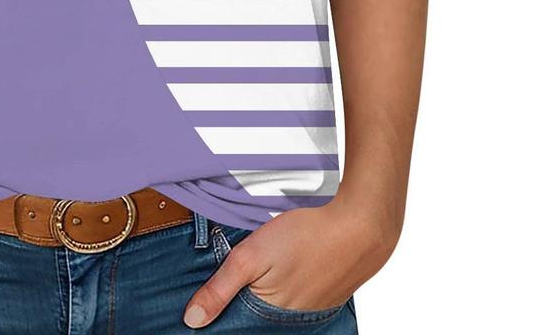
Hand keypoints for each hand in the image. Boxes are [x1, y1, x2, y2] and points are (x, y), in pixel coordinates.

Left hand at [183, 198, 397, 327]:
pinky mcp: (324, 300)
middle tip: (236, 280)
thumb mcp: (250, 257)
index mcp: (270, 319)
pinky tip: (284, 270)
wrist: (359, 228)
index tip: (207, 305)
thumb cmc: (306, 238)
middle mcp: (291, 324)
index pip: (236, 327)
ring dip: (262, 297)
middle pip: (254, 320)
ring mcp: (311, 313)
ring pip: (274, 312)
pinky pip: (294, 303)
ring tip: (264, 271)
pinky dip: (283, 289)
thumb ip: (219, 289)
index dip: (220, 314)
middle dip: (240, 305)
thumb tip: (192, 320)